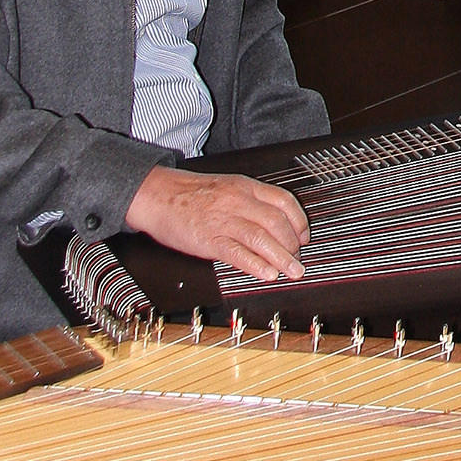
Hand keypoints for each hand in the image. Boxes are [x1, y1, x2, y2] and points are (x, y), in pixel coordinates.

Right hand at [124, 166, 310, 283]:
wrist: (156, 195)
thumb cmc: (190, 194)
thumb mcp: (227, 186)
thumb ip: (251, 201)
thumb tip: (275, 222)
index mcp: (245, 187)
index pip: (284, 201)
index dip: (299, 221)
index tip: (304, 236)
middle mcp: (238, 201)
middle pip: (277, 223)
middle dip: (292, 244)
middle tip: (298, 259)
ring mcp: (223, 221)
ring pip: (262, 239)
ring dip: (282, 258)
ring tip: (293, 271)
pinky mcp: (209, 240)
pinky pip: (238, 254)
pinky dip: (256, 265)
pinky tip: (267, 274)